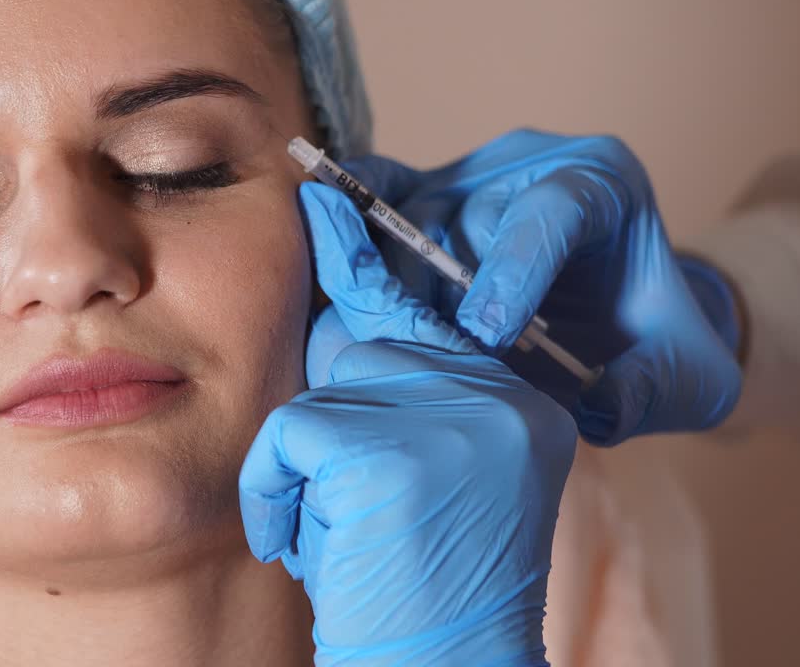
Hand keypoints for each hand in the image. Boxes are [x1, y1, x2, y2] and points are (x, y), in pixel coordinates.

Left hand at [240, 182, 575, 665]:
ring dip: (308, 471)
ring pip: (326, 389)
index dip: (369, 264)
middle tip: (358, 513)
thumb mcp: (420, 480)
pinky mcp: (395, 453)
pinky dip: (275, 492)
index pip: (433, 315)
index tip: (328, 205)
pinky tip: (313, 547)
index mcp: (524, 406)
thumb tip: (334, 309)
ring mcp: (456, 420)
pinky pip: (289, 432)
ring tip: (348, 540)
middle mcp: (504, 401)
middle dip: (332, 419)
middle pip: (369, 346)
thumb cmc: (415, 594)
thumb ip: (399, 397)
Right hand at [320, 130, 741, 444]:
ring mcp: (472, 172)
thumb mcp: (683, 377)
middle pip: (468, 214)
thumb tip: (594, 407)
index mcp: (604, 181)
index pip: (551, 208)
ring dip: (400, 284)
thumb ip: (647, 393)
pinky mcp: (428, 193)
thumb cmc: (658, 341)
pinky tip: (337, 263)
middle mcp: (531, 161)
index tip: (488, 336)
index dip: (513, 270)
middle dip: (446, 292)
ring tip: (401, 346)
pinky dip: (356, 225)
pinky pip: (380, 194)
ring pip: (414, 216)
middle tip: (432, 359)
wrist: (630, 318)